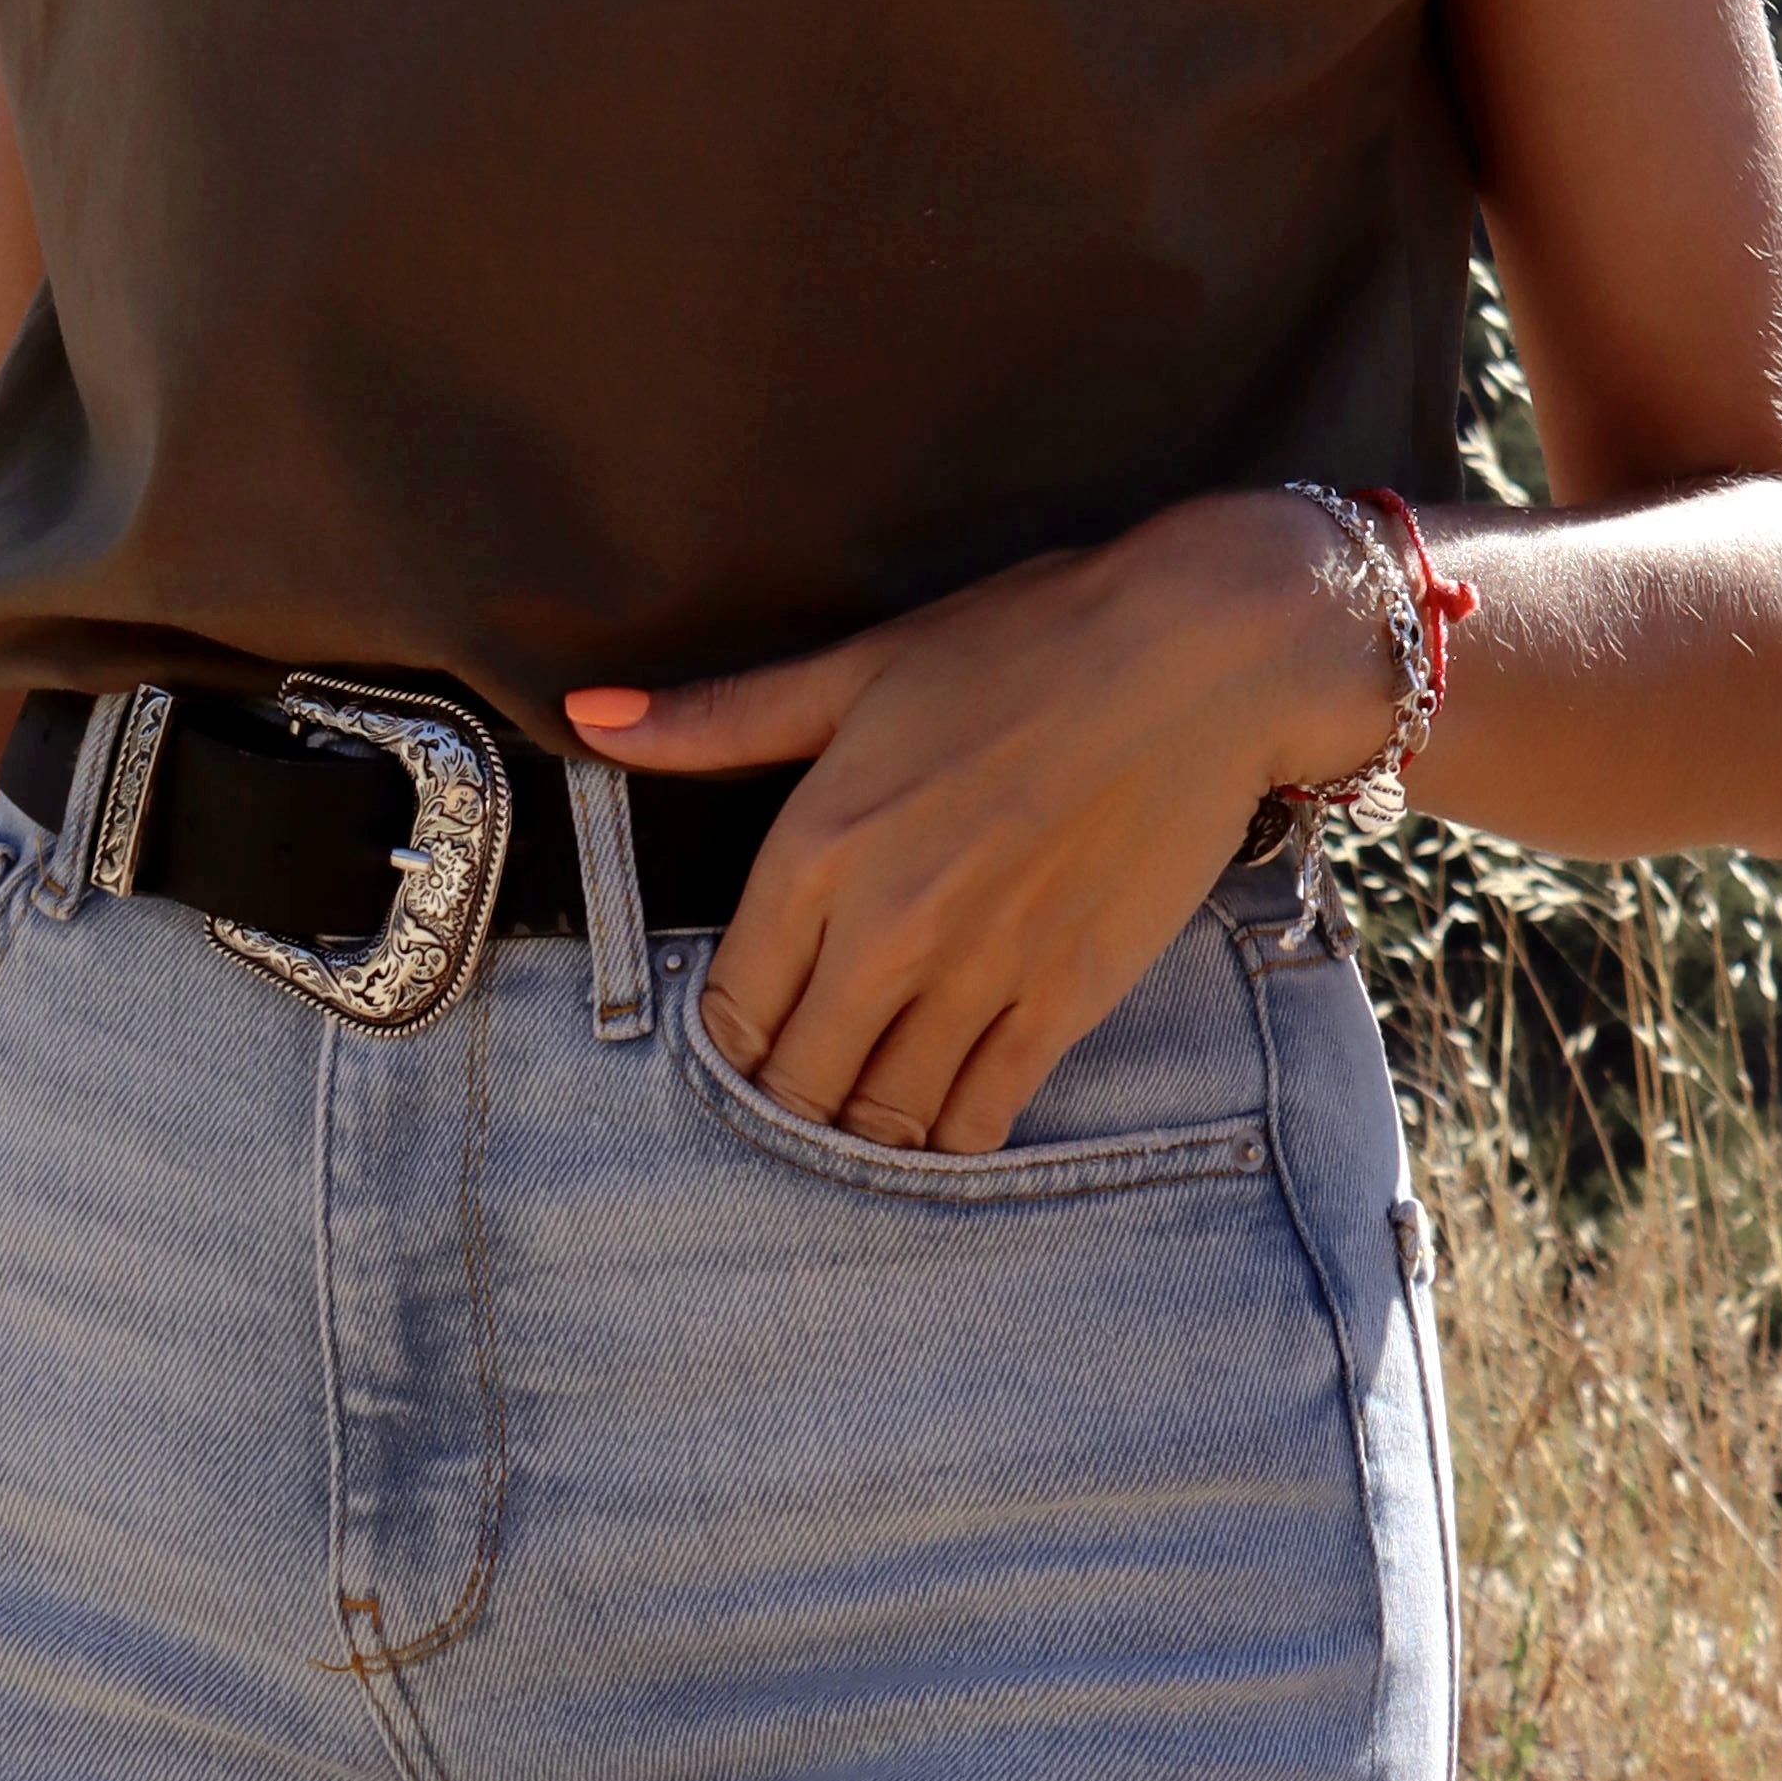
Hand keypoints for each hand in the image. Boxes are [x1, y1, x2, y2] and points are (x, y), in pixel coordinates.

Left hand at [563, 496, 1399, 1156]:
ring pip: (887, 1116)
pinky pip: (984, 1115)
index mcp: (819, 845)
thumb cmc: (1022, 643)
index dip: (723, 1047)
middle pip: (799, 1084)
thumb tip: (584, 710)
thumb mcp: (857, 668)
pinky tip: (941, 1123)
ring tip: (856, 1120)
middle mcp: (888, 926)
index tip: (735, 1047)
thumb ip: (717, 718)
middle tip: (793, 1095)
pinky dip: (951, 1137)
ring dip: (862, 1133)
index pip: (731, 1010)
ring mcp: (981, 971)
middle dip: (785, 1103)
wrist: (1197, 654)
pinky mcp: (1067, 997)